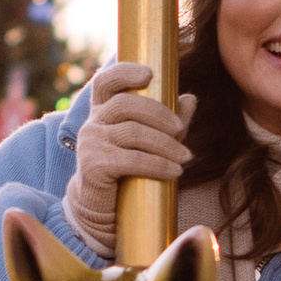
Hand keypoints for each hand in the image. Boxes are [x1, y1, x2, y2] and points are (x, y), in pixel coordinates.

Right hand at [67, 58, 195, 253]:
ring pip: (132, 132)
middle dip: (160, 115)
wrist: (102, 207)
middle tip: (180, 130)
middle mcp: (92, 123)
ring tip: (186, 157)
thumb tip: (189, 98)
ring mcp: (90, 143)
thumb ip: (168, 120)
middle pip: (126, 105)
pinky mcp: (93, 165)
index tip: (150, 74)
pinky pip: (131, 160)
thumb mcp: (151, 141)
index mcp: (102, 111)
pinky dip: (158, 165)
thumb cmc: (127, 170)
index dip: (125, 72)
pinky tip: (175, 172)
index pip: (106, 82)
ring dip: (165, 144)